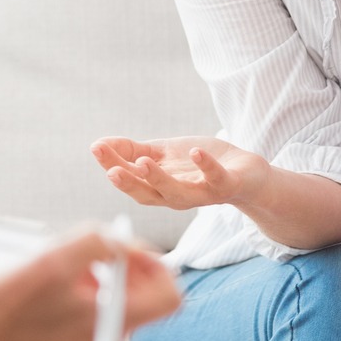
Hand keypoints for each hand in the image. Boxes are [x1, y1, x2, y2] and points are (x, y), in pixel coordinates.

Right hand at [0, 228, 181, 340]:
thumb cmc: (2, 304)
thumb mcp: (52, 258)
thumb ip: (98, 242)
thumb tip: (124, 243)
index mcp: (111, 325)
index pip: (169, 297)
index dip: (156, 266)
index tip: (127, 251)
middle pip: (139, 303)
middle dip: (119, 272)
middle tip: (84, 255)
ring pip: (111, 312)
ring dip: (95, 286)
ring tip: (58, 273)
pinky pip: (88, 327)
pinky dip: (78, 305)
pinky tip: (45, 295)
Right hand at [90, 135, 265, 210]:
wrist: (245, 172)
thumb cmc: (199, 164)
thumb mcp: (162, 154)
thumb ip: (133, 152)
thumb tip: (99, 144)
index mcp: (159, 187)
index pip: (131, 180)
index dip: (112, 165)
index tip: (96, 148)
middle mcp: (177, 195)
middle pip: (148, 194)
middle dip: (129, 183)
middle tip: (111, 171)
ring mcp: (201, 192)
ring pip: (177, 193)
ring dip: (159, 179)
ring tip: (143, 161)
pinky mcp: (226, 185)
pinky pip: (215, 178)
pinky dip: (205, 166)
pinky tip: (194, 152)